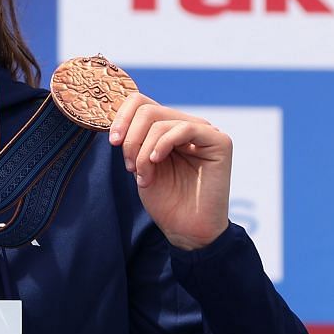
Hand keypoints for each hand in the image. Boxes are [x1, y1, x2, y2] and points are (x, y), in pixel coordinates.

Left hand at [110, 93, 232, 250]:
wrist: (187, 230)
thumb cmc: (166, 201)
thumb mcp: (140, 166)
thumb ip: (134, 140)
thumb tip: (118, 117)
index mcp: (167, 129)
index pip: (141, 103)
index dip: (122, 117)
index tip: (113, 141)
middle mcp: (186, 126)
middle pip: (147, 110)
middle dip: (131, 138)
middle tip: (129, 166)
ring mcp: (204, 132)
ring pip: (160, 122)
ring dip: (143, 151)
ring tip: (144, 175)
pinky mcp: (219, 142)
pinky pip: (185, 128)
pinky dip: (164, 143)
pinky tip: (156, 161)